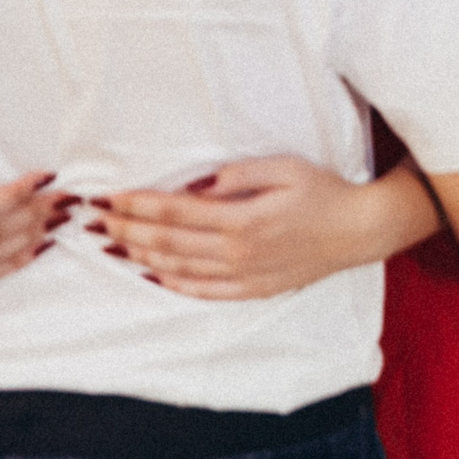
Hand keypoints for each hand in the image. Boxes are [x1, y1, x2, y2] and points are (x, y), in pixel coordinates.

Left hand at [96, 157, 418, 300]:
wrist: (358, 230)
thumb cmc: (323, 192)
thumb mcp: (286, 168)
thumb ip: (241, 173)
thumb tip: (200, 183)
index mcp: (242, 218)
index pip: (176, 212)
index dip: (139, 204)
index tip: (112, 197)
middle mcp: (237, 251)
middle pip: (169, 241)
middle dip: (129, 228)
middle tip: (99, 219)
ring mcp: (243, 275)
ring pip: (178, 267)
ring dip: (142, 254)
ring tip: (115, 242)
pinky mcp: (252, 289)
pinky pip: (202, 291)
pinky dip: (173, 283)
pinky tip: (154, 272)